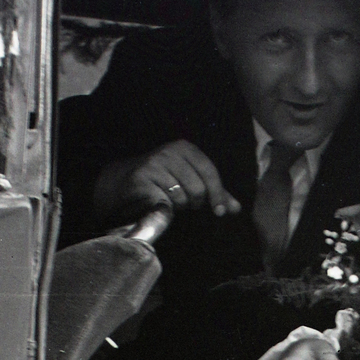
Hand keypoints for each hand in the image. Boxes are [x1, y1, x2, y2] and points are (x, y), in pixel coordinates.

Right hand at [95, 140, 241, 222]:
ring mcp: (154, 164)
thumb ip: (214, 192)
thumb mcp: (190, 180)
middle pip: (197, 188)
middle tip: (183, 202)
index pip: (209, 172)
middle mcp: (169, 152)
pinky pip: (165, 204)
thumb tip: (236, 208)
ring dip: (178, 206)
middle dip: (194, 202)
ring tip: (168, 199)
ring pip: (182, 198)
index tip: (221, 212)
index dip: (218, 194)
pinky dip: (165, 209)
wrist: (123, 181)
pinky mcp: (142, 180)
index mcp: (184, 148)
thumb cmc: (163, 182)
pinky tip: (158, 203)